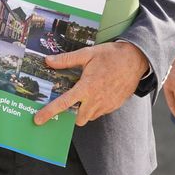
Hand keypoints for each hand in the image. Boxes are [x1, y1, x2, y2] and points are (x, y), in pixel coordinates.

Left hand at [32, 41, 148, 125]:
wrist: (136, 59)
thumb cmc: (111, 55)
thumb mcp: (88, 54)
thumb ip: (67, 60)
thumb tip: (48, 61)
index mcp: (86, 87)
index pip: (64, 104)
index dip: (49, 113)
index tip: (38, 120)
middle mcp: (96, 100)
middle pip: (78, 119)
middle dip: (72, 114)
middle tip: (73, 101)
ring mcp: (107, 105)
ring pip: (90, 117)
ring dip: (85, 111)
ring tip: (88, 94)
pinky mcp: (115, 106)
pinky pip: (101, 112)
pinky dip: (97, 107)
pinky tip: (100, 93)